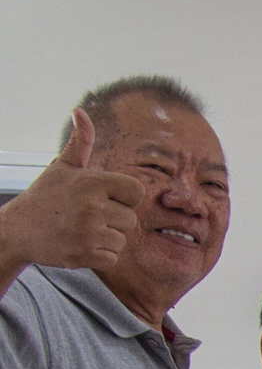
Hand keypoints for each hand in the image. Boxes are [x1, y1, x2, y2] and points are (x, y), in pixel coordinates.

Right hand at [0, 110, 142, 273]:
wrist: (18, 230)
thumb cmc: (46, 196)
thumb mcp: (62, 167)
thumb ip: (80, 142)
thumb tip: (80, 111)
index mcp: (91, 182)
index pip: (136, 191)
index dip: (125, 196)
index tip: (106, 198)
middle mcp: (93, 206)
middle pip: (131, 219)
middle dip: (113, 220)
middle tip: (86, 216)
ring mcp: (89, 232)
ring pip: (122, 239)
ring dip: (106, 238)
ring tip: (82, 229)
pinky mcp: (86, 254)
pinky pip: (112, 257)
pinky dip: (99, 255)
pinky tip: (80, 244)